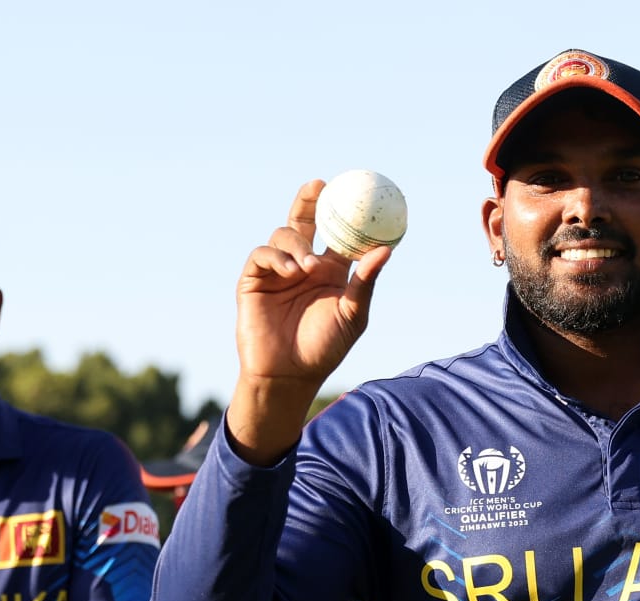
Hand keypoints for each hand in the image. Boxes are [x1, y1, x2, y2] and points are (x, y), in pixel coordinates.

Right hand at [230, 180, 393, 462]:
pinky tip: (290, 270)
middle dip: (308, 201)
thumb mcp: (352, 315)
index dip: (340, 211)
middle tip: (318, 186)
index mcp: (328, 271)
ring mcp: (276, 272)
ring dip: (296, 244)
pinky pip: (262, 256)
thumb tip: (386, 249)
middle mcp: (302, 265)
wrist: (288, 375)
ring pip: (283, 236)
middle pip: (303, 221)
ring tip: (307, 266)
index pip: (334, 232)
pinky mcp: (253, 281)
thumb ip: (365, 282)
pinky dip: (276, 257)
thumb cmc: (324, 349)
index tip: (353, 191)